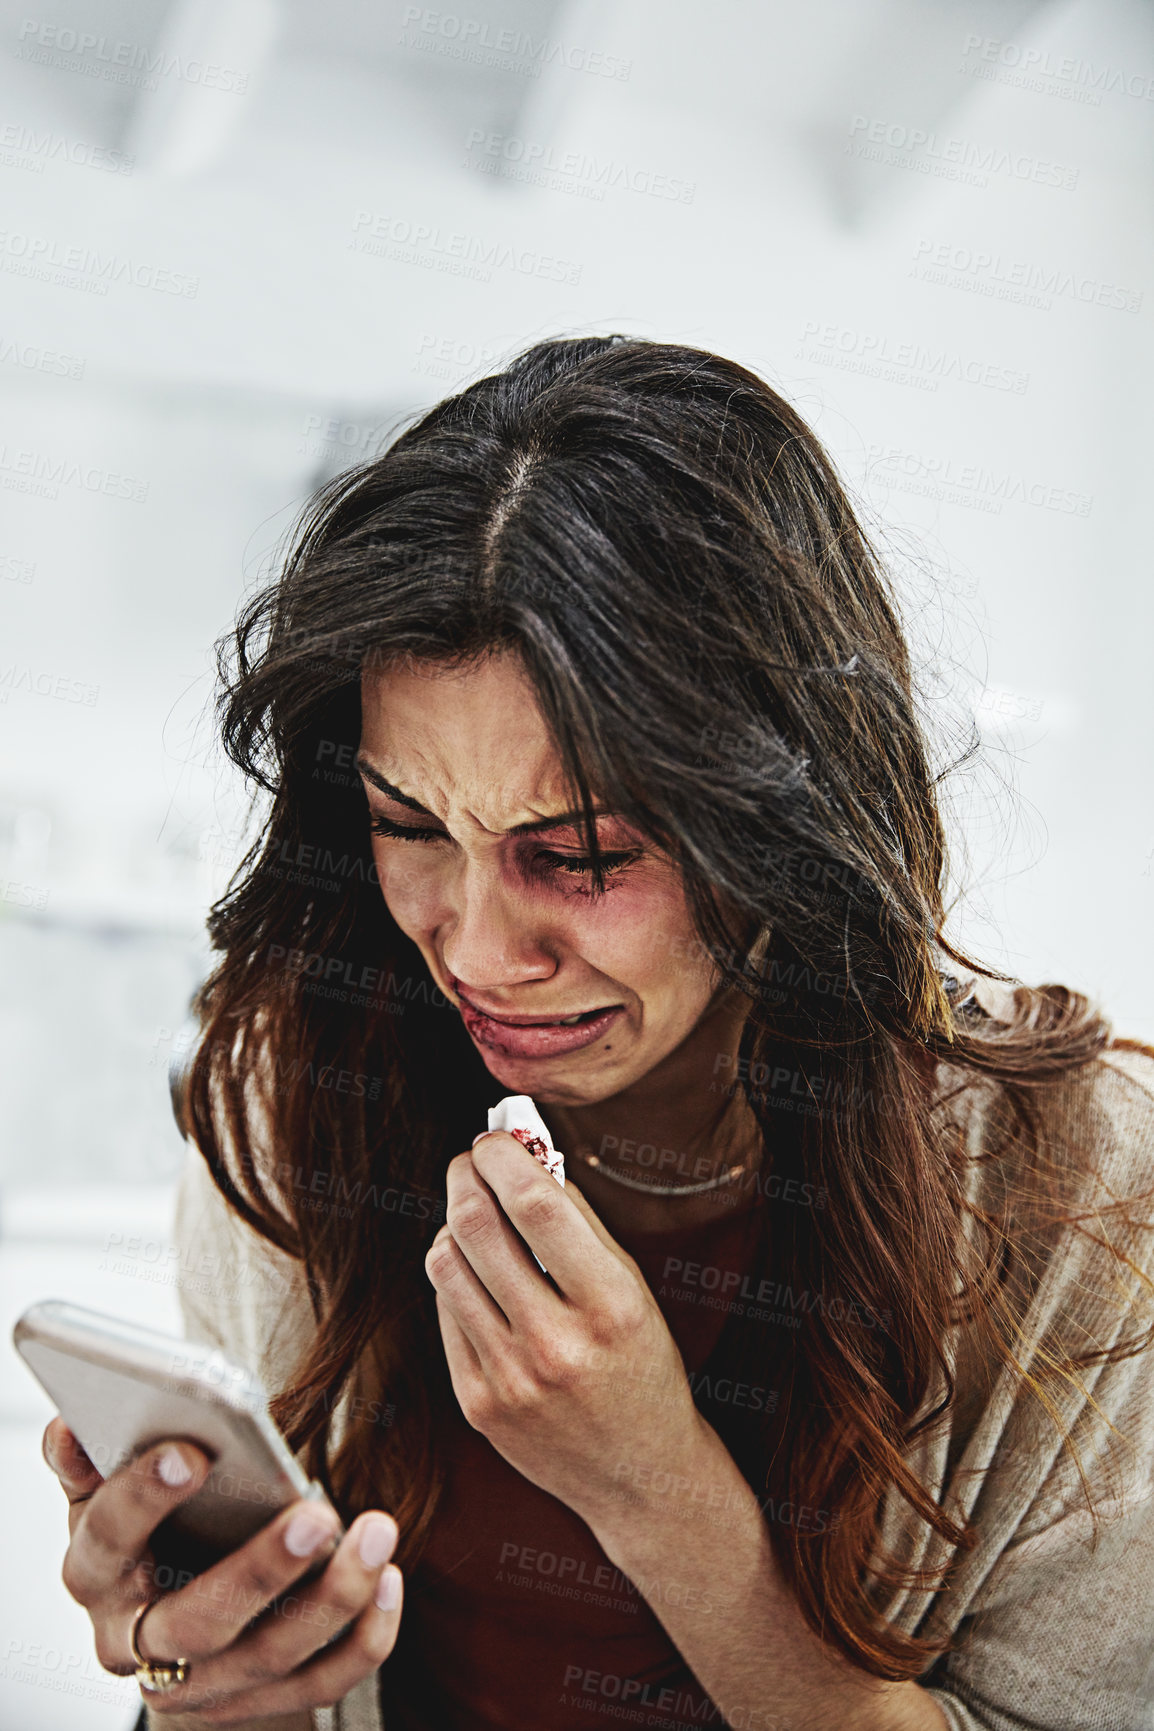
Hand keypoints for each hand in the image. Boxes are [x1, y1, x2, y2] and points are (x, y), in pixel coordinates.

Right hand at [42, 1415, 402, 1723]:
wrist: (174, 1620)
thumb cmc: (150, 1530)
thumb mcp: (108, 1491)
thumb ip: (94, 1458)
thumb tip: (71, 1423)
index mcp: (97, 1576)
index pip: (109, 1539)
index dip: (143, 1497)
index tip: (192, 1450)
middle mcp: (140, 1643)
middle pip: (199, 1621)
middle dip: (260, 1570)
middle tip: (316, 1513)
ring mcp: (204, 1683)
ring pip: (272, 1655)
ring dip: (334, 1596)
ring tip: (378, 1530)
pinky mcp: (263, 1701)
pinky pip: (322, 1680)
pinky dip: (364, 1636)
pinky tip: (390, 1579)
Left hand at [425, 1131, 711, 1528]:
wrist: (638, 1477)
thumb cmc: (641, 1366)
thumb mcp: (633, 1290)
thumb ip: (580, 1224)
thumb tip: (526, 1155)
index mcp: (611, 1306)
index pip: (536, 1206)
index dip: (504, 1156)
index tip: (494, 1137)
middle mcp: (557, 1345)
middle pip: (476, 1227)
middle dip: (465, 1176)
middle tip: (469, 1160)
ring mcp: (510, 1380)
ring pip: (445, 1264)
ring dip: (452, 1224)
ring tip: (474, 1217)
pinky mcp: (477, 1405)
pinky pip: (444, 1311)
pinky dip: (455, 1278)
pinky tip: (479, 1276)